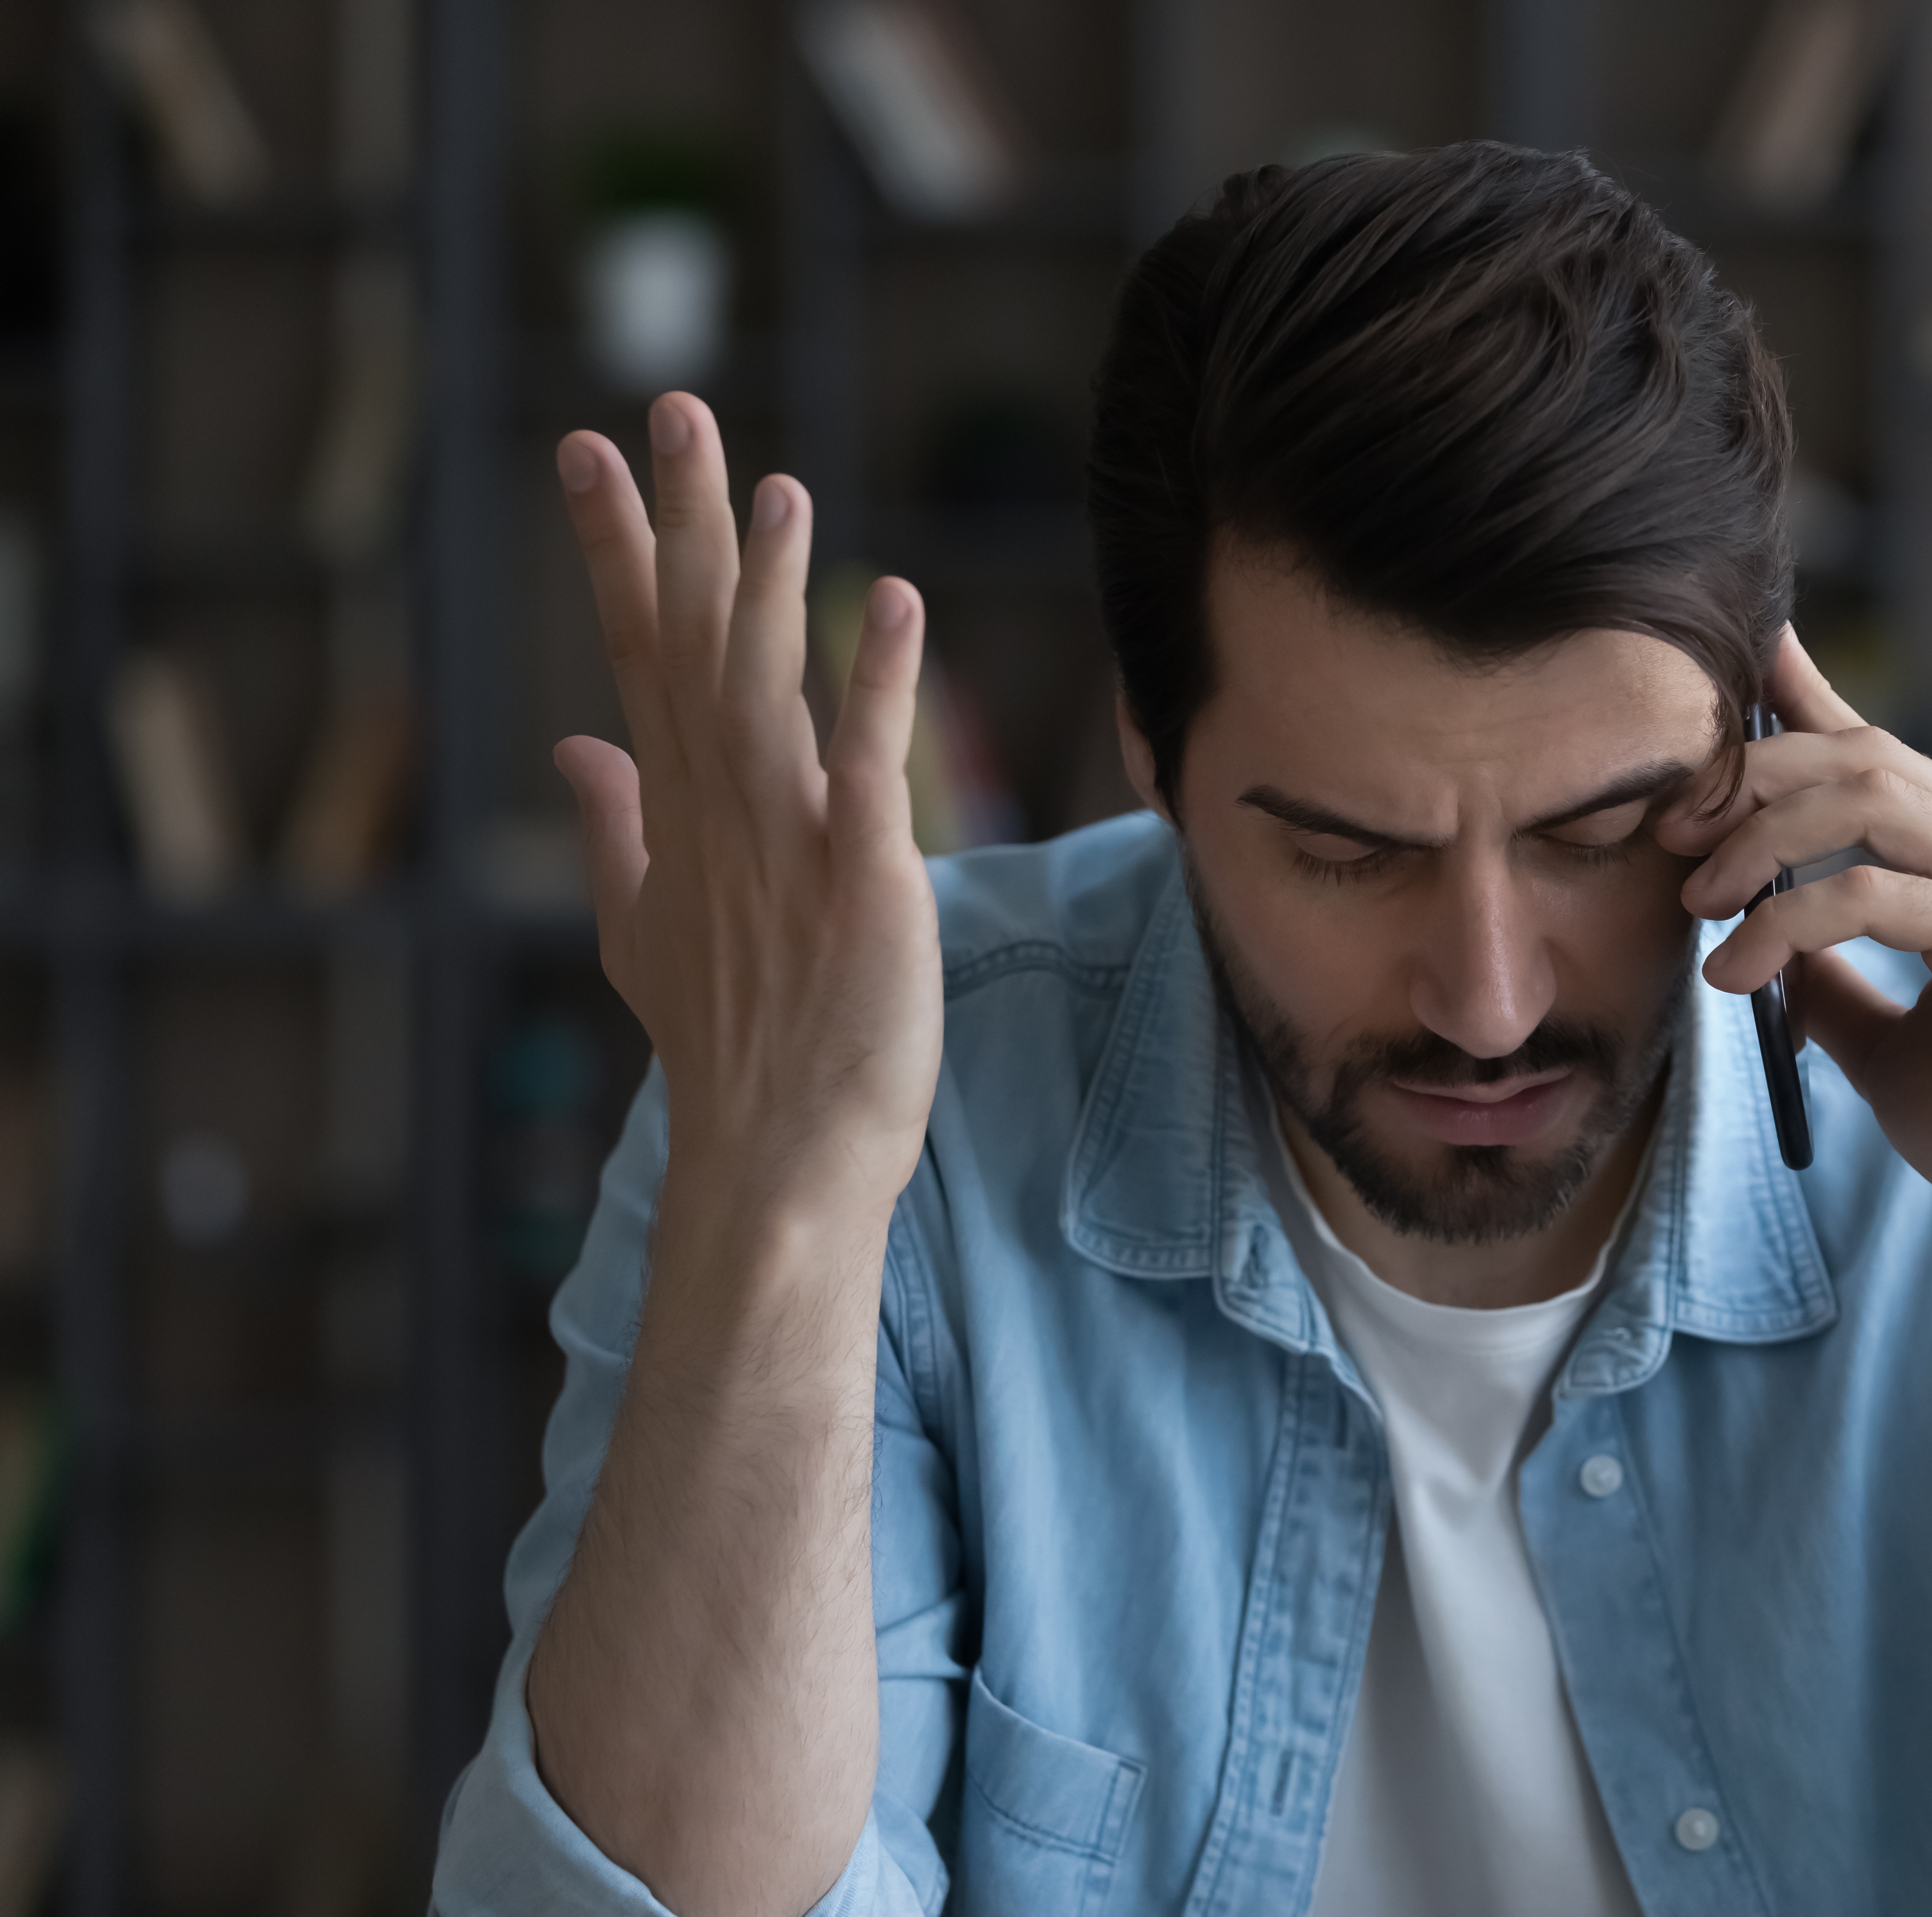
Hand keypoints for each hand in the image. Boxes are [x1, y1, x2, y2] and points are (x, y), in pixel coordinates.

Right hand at [550, 393, 943, 1226]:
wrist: (776, 1159)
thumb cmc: (729, 1048)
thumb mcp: (642, 932)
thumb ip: (612, 829)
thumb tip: (571, 748)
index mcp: (677, 812)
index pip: (639, 652)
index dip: (617, 549)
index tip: (588, 454)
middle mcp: (720, 811)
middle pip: (693, 641)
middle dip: (679, 523)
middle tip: (669, 408)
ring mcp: (786, 843)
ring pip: (768, 686)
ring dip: (772, 583)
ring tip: (776, 483)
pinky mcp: (864, 878)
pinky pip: (870, 763)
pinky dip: (879, 683)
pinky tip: (895, 601)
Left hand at [1659, 630, 1931, 1272]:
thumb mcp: (1886, 1044)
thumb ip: (1831, 982)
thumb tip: (1761, 946)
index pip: (1884, 754)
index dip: (1806, 705)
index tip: (1728, 690)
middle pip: (1865, 755)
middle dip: (1754, 777)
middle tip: (1671, 830)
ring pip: (1869, 800)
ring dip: (1762, 838)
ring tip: (1697, 903)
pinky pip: (1875, 894)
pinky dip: (1789, 923)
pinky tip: (1739, 973)